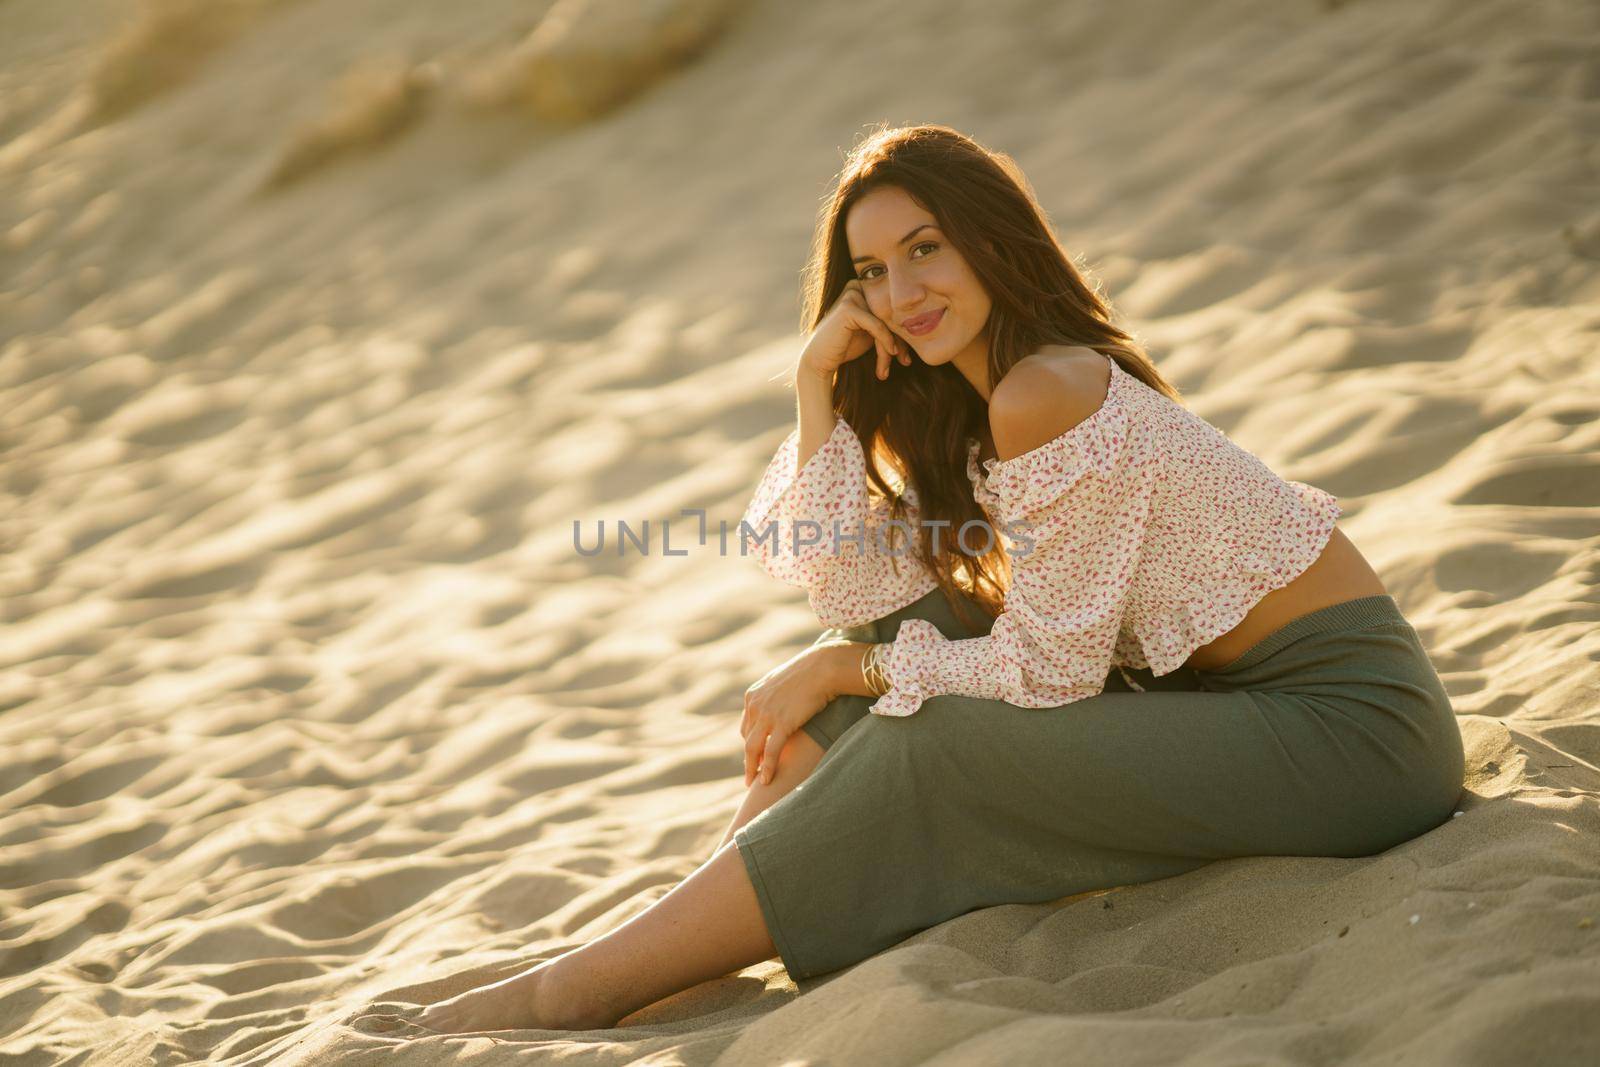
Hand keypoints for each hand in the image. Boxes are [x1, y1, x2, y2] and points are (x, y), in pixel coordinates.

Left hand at [741, 643, 840, 785]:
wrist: (823, 668)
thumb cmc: (809, 673)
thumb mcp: (783, 682)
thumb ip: (774, 696)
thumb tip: (779, 705)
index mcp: (752, 695)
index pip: (747, 726)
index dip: (751, 743)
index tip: (755, 756)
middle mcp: (754, 705)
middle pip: (747, 739)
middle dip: (749, 759)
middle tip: (751, 775)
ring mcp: (767, 714)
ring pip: (753, 749)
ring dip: (752, 769)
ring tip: (754, 784)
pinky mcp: (782, 723)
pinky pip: (770, 752)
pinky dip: (767, 768)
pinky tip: (767, 780)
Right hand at [798, 279, 915, 382]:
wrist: (821, 359)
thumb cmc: (846, 347)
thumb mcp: (873, 333)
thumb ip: (889, 324)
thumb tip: (920, 323)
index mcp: (863, 288)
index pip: (891, 309)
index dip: (902, 332)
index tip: (907, 356)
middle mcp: (857, 286)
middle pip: (889, 314)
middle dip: (900, 340)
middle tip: (906, 361)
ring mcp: (852, 294)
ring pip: (885, 321)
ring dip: (891, 346)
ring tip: (891, 366)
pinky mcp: (849, 307)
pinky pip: (877, 325)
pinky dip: (885, 341)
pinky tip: (891, 354)